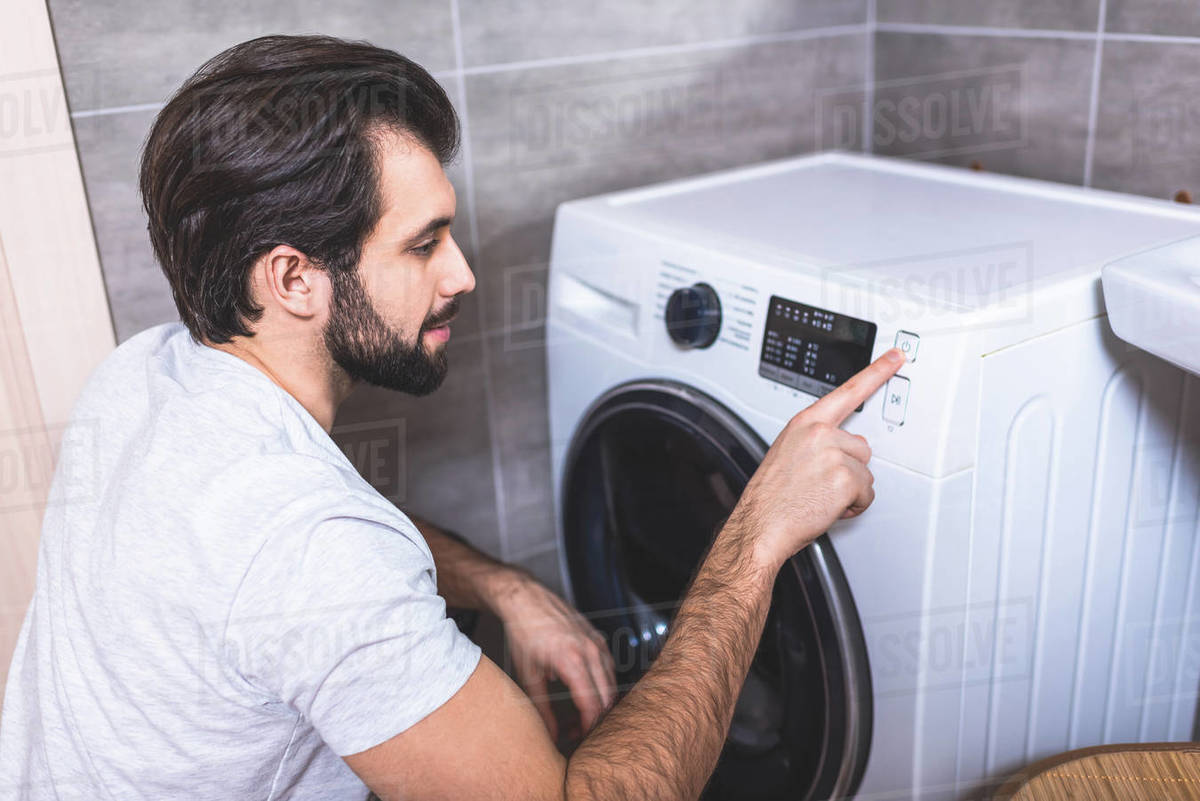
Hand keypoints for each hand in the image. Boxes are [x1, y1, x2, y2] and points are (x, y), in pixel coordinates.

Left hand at [488, 570, 616, 739]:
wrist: (526, 599)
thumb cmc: (524, 632)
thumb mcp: (528, 675)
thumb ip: (542, 708)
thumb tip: (552, 734)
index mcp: (572, 660)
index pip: (592, 705)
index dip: (588, 727)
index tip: (578, 738)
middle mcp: (590, 651)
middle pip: (607, 698)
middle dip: (594, 719)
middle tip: (574, 730)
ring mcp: (597, 643)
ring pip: (611, 684)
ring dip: (600, 703)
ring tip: (577, 713)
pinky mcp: (598, 638)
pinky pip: (609, 668)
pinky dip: (602, 685)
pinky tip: (584, 691)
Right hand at [730, 348, 905, 571]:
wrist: (761, 524)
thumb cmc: (771, 496)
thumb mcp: (788, 452)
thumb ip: (817, 440)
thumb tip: (844, 446)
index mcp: (806, 422)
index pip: (849, 391)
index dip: (877, 371)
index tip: (896, 357)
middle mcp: (821, 433)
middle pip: (862, 446)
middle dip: (849, 468)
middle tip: (820, 483)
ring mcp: (834, 454)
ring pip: (866, 472)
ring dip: (851, 489)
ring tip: (820, 496)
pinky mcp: (846, 478)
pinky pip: (867, 493)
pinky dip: (853, 506)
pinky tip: (829, 506)